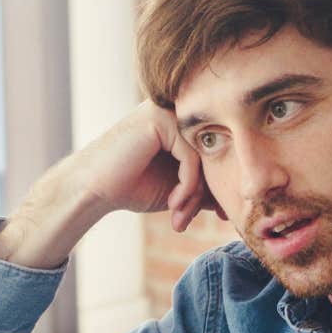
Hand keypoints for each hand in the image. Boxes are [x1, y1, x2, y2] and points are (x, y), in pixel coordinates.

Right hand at [74, 101, 223, 231]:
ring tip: (179, 218)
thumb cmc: (130, 187)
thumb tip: (238, 196)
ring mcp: (168, 111)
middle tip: (193, 222)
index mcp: (182, 124)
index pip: (216, 153)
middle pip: (212, 154)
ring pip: (203, 157)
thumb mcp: (179, 189)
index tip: (222, 216)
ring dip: (194, 195)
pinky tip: (172, 205)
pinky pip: (191, 157)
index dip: (218, 187)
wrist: (93, 190)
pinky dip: (186, 186)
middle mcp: (177, 111)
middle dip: (207, 195)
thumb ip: (205, 185)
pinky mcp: (160, 118)